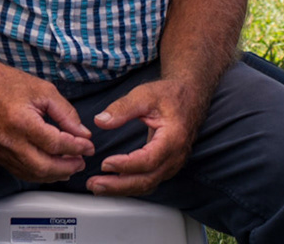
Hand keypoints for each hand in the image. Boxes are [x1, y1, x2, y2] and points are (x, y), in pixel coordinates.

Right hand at [0, 62, 95, 182]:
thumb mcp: (44, 91)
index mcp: (22, 121)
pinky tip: (50, 168)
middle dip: (68, 167)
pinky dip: (39, 174)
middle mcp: (9, 139)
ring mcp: (0, 149)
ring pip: (33, 173)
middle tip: (81, 161)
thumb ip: (66, 114)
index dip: (77, 148)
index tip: (88, 146)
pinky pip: (21, 172)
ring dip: (55, 173)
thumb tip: (83, 134)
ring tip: (69, 166)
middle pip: (45, 166)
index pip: (56, 144)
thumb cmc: (8, 83)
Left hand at [87, 78, 201, 195]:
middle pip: (147, 179)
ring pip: (148, 184)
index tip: (105, 164)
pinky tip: (113, 183)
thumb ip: (122, 108)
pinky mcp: (166, 165)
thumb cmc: (169, 95)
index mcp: (173, 138)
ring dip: (122, 189)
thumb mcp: (144, 95)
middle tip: (95, 184)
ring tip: (98, 187)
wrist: (189, 97)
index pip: (148, 160)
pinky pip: (149, 181)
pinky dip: (130, 185)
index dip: (126, 165)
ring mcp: (172, 164)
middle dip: (119, 185)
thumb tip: (100, 121)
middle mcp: (175, 156)